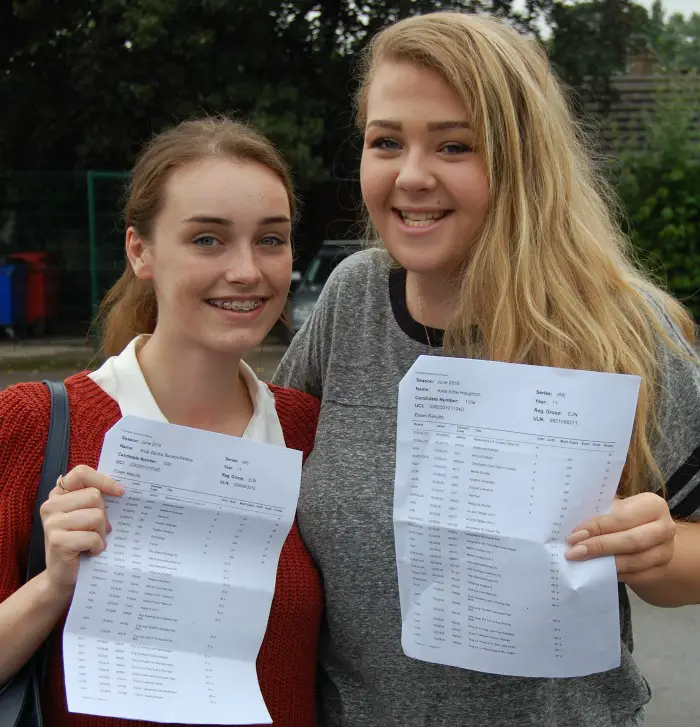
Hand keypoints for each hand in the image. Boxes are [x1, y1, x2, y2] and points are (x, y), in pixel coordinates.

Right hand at [39, 465, 124, 592]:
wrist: (64, 576)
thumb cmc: (81, 541)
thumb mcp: (87, 515)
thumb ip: (96, 499)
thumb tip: (121, 489)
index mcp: (58, 494)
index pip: (81, 473)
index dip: (103, 479)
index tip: (120, 491)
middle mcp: (51, 505)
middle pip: (94, 496)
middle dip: (103, 516)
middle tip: (97, 530)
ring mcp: (52, 523)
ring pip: (95, 516)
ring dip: (101, 533)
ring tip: (92, 542)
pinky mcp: (57, 541)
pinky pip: (92, 537)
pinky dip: (97, 546)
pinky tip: (89, 552)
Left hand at [565, 492, 675, 586]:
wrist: (646, 533)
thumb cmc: (623, 516)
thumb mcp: (614, 507)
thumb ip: (598, 514)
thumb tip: (574, 529)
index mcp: (652, 505)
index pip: (623, 518)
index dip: (598, 527)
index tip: (574, 535)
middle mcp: (665, 527)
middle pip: (632, 541)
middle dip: (600, 547)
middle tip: (574, 552)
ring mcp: (666, 551)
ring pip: (634, 561)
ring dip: (605, 563)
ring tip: (582, 562)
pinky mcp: (661, 570)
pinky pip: (637, 576)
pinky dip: (615, 574)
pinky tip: (597, 570)